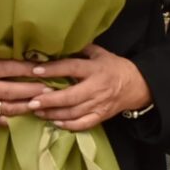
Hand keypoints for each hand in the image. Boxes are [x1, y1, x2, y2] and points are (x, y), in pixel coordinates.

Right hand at [0, 48, 41, 121]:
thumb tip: (25, 46)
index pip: (7, 69)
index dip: (27, 69)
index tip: (44, 69)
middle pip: (11, 91)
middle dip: (33, 90)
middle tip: (52, 88)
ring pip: (9, 107)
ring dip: (29, 105)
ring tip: (46, 101)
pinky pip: (3, 119)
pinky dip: (18, 118)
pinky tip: (33, 114)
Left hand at [26, 46, 151, 130]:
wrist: (137, 85)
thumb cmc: (114, 67)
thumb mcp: (101, 53)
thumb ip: (81, 49)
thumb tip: (58, 44)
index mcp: (95, 69)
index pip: (72, 68)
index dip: (53, 69)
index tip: (36, 70)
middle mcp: (96, 88)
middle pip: (70, 96)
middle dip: (49, 100)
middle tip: (32, 101)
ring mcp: (99, 104)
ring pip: (73, 112)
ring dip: (53, 113)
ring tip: (37, 111)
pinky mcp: (101, 116)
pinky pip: (83, 124)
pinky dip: (68, 125)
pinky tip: (55, 122)